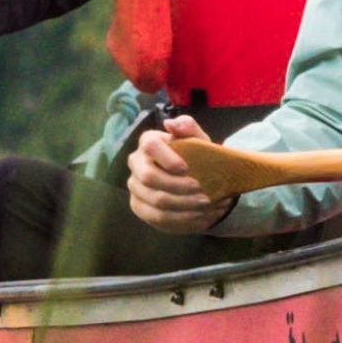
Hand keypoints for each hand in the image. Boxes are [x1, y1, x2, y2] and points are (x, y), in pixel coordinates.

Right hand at [126, 114, 229, 232]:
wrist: (197, 180)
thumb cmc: (196, 156)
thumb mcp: (198, 140)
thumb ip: (188, 127)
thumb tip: (170, 123)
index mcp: (148, 141)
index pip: (150, 146)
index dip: (168, 158)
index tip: (187, 168)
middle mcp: (136, 162)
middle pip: (149, 177)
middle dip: (178, 187)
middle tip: (203, 193)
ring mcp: (135, 186)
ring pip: (156, 200)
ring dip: (185, 205)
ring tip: (206, 205)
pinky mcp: (139, 206)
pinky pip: (158, 216)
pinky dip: (182, 218)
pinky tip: (199, 216)